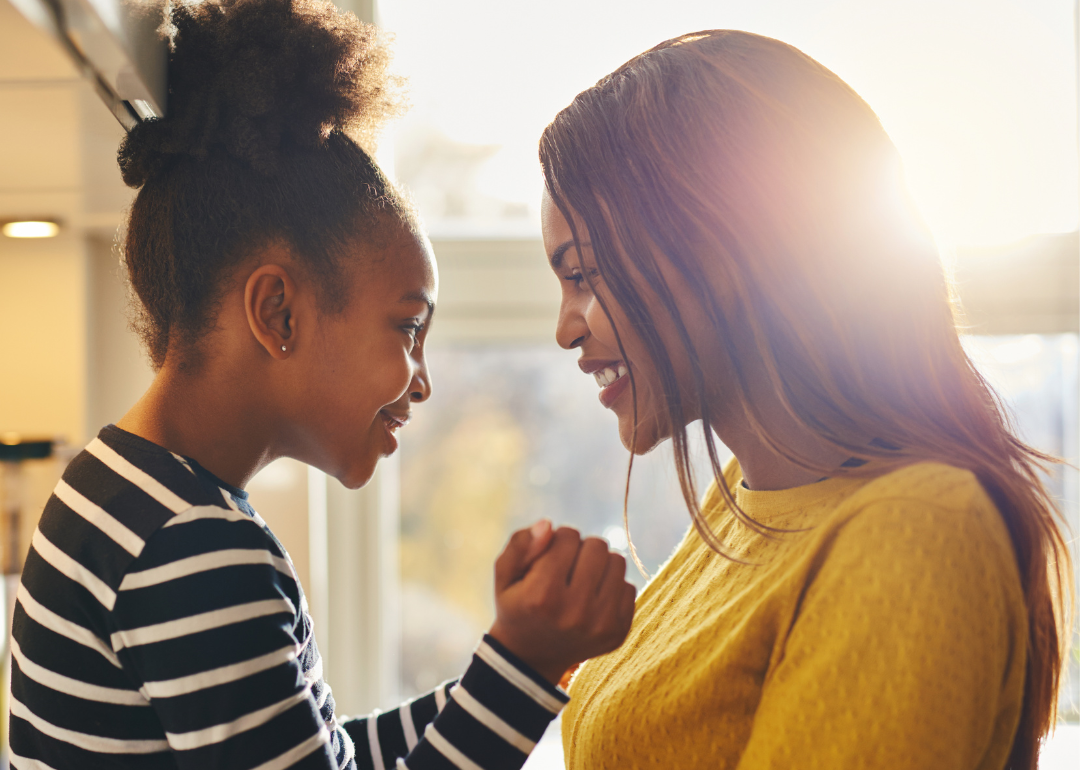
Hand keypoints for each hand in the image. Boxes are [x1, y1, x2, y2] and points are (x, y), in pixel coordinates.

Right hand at [488, 522, 636, 685]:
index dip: (557, 538)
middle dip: (581, 548)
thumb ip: (520, 543)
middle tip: (567, 566)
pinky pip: (628, 587)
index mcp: (542, 596)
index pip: (568, 536)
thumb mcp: (504, 574)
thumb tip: (548, 524)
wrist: (532, 657)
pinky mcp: (618, 632)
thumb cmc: (517, 605)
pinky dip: (611, 587)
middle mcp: (573, 612)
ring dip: (599, 564)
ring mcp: (600, 625)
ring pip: (617, 562)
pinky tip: (592, 599)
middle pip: (597, 546)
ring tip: (581, 579)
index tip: (548, 555)